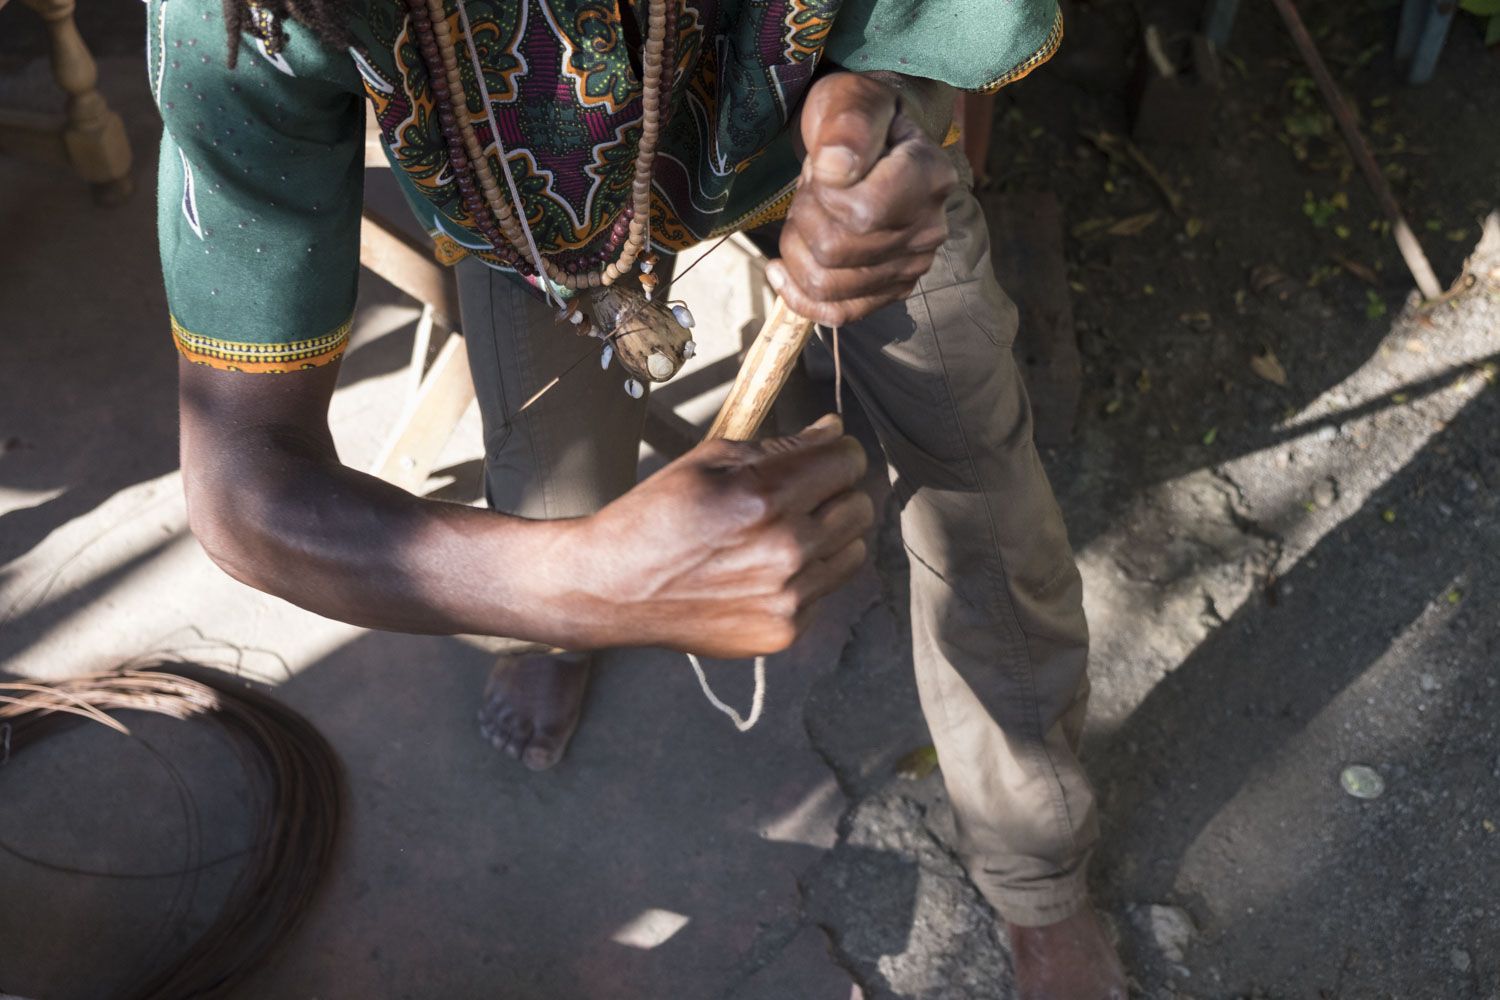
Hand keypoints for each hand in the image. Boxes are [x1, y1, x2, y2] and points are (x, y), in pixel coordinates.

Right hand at [556, 415, 872, 657]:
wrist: (613, 587)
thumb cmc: (657, 516)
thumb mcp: (709, 460)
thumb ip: (782, 447)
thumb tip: (834, 430)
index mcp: (766, 497)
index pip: (849, 462)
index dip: (839, 452)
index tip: (826, 455)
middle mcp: (785, 549)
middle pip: (861, 507)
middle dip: (837, 493)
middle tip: (800, 496)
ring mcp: (788, 597)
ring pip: (853, 551)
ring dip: (828, 537)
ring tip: (781, 535)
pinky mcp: (784, 631)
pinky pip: (825, 591)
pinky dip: (805, 578)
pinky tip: (761, 571)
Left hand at [766, 72, 957, 326]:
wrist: (871, 136)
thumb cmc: (856, 115)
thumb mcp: (848, 99)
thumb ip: (847, 126)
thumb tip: (836, 171)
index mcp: (928, 176)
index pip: (860, 214)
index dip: (821, 196)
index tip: (821, 167)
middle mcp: (928, 227)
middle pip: (836, 252)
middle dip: (802, 220)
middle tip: (809, 191)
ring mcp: (913, 264)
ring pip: (828, 286)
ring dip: (797, 251)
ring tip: (806, 219)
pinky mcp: (893, 288)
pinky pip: (839, 314)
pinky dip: (800, 296)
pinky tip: (783, 271)